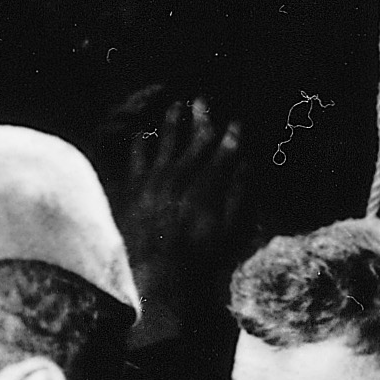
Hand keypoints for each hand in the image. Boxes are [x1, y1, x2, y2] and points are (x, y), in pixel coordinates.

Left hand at [99, 90, 249, 322]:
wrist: (164, 281)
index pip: (222, 153)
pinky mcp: (132, 195)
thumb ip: (240, 194)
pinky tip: (142, 132)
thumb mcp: (232, 228)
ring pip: (164, 146)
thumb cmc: (205, 258)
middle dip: (201, 120)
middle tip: (203, 98)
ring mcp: (154, 186)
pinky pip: (134, 162)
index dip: (230, 135)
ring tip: (175, 104)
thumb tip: (247, 163)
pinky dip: (139, 144)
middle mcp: (180, 182)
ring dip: (170, 124)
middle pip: (193, 143)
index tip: (236, 119)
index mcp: (207, 189)